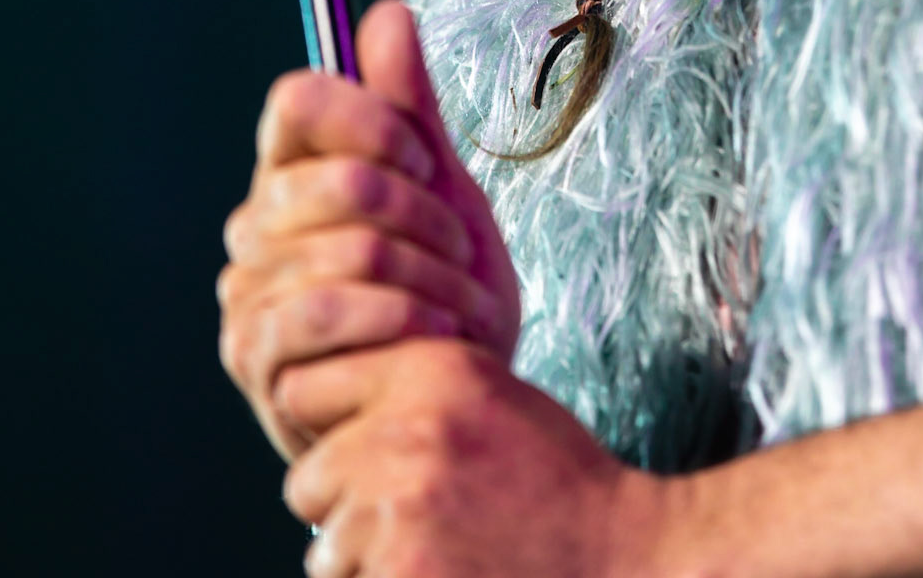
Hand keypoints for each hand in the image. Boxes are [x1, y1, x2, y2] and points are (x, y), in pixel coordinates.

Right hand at [219, 0, 521, 461]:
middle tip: (457, 244)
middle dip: (423, 212)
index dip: (371, 118)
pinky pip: (324, 312)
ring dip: (427, 275)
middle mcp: (256, 224)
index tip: (423, 155)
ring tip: (459, 302)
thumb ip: (409, 105)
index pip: (297, 98)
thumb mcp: (445, 187)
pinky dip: (397, 318)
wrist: (455, 400)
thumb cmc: (446, 289)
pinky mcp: (256, 358)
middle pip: (336, 177)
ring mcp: (247, 291)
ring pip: (346, 247)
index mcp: (294, 169)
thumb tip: (387, 11)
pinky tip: (432, 334)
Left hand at [283, 339, 666, 577]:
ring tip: (431, 548)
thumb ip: (407, 381)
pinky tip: (435, 570)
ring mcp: (400, 503)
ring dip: (362, 557)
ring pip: (325, 542)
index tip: (358, 453)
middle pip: (307, 475)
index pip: (305, 387)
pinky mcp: (400, 569)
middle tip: (403, 517)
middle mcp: (408, 425)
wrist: (617, 555)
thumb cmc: (554, 479)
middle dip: (342, 504)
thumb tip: (316, 398)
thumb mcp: (486, 391)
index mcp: (430, 365)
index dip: (327, 429)